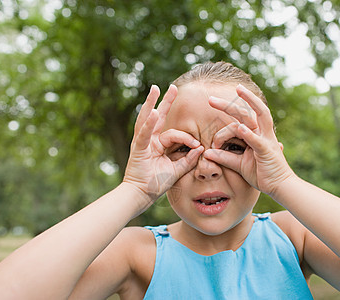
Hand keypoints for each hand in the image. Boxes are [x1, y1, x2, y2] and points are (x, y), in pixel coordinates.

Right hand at [123, 85, 203, 207]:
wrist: (141, 196)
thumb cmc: (156, 184)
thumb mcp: (177, 170)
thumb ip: (188, 159)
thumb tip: (201, 148)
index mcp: (158, 145)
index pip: (174, 134)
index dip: (187, 138)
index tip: (198, 145)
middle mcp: (150, 140)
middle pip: (159, 117)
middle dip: (166, 101)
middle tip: (173, 87)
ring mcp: (143, 143)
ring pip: (148, 119)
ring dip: (152, 103)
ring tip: (156, 89)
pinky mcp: (138, 148)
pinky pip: (144, 134)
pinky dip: (148, 123)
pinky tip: (152, 111)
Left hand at [203, 84, 293, 196]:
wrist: (280, 187)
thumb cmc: (261, 173)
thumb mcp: (239, 164)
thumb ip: (224, 157)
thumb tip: (208, 152)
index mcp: (256, 134)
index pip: (238, 120)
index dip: (221, 129)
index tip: (212, 143)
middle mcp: (262, 133)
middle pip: (246, 112)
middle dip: (229, 103)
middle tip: (210, 99)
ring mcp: (266, 140)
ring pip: (255, 117)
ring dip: (246, 104)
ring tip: (237, 92)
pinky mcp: (267, 151)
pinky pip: (257, 140)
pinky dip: (249, 134)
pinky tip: (240, 128)